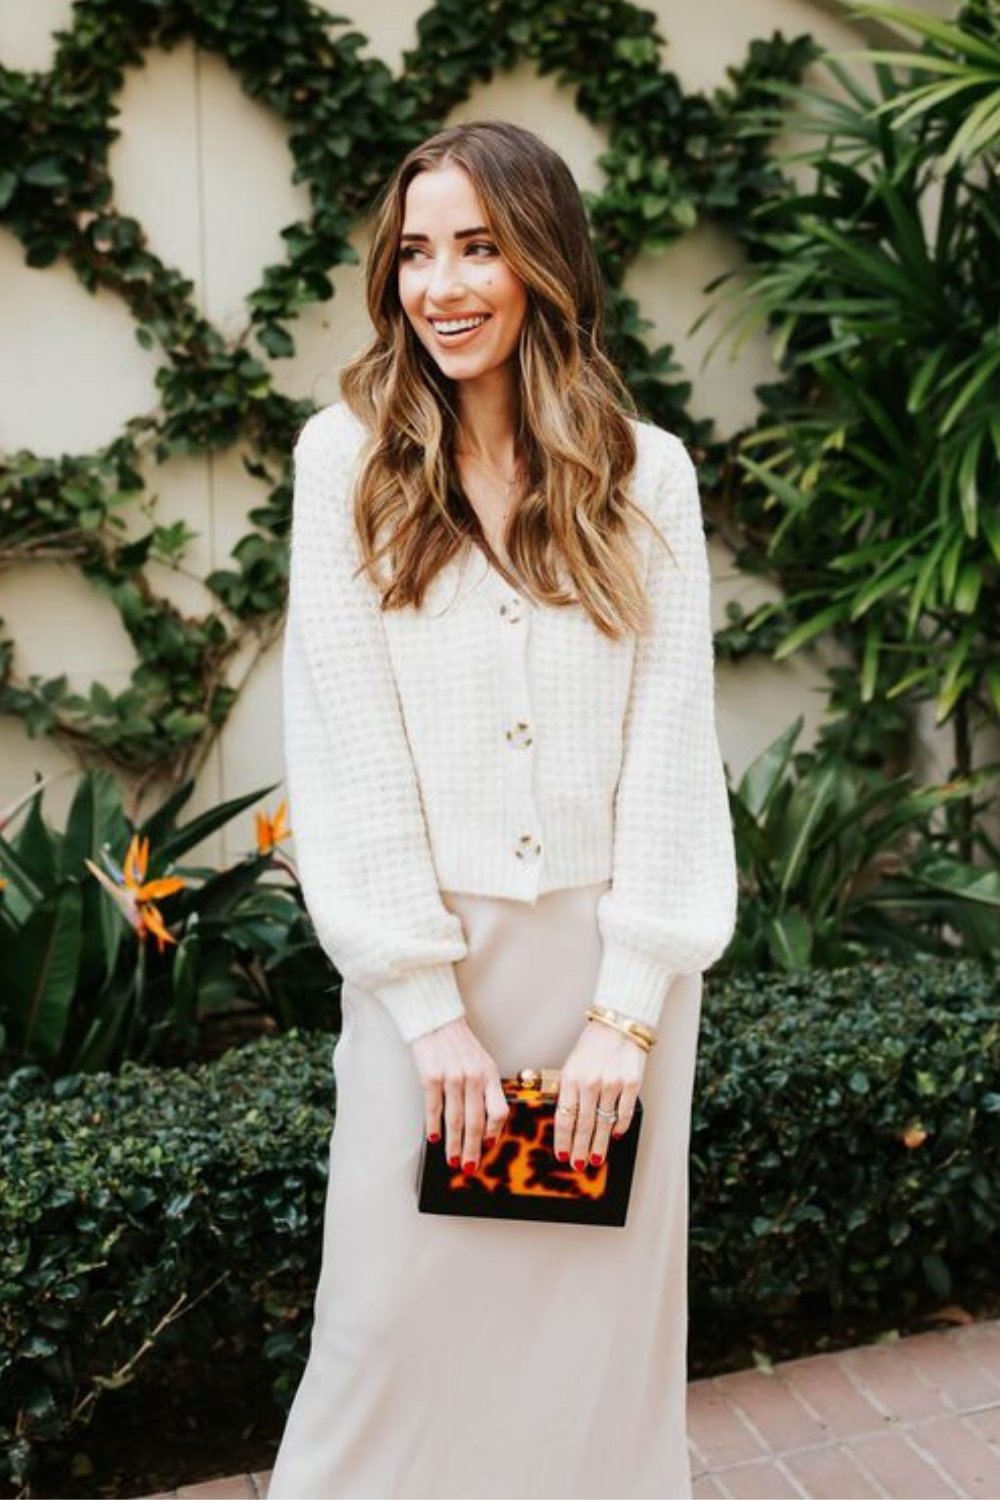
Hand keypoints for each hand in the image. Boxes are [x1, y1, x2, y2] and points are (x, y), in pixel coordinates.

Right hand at [410, 1016, 509, 1173]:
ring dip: (454, 1144)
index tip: (488, 1145)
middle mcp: (473, 1077)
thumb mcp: (481, 1062)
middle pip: (476, 1122)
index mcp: (489, 1074)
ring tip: (453, 1159)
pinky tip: (434, 1138)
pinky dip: (433, 1127)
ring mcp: (452, 1077)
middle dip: (473, 1149)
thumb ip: (486, 1088)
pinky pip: (433, 1109)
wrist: (436, 1019)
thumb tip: (487, 1122)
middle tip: (470, 1166)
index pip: (498, 1111)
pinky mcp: (431, 1077)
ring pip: (455, 1120)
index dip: (494, 1132)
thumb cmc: (459, 1044)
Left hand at [554, 1020, 646, 1169]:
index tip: (563, 1155)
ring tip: (596, 1158)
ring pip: (604, 1123)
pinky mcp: (631, 1083)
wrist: (618, 1024)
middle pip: (584, 1125)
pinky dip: (619, 1127)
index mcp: (571, 1078)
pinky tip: (615, 1135)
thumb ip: (568, 1090)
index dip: (563, 1140)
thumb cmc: (592, 1044)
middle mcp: (590, 1083)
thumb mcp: (572, 1064)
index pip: (564, 1117)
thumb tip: (567, 1121)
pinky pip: (624, 1113)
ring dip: (599, 1144)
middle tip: (578, 1165)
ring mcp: (612, 1084)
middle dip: (580, 1148)